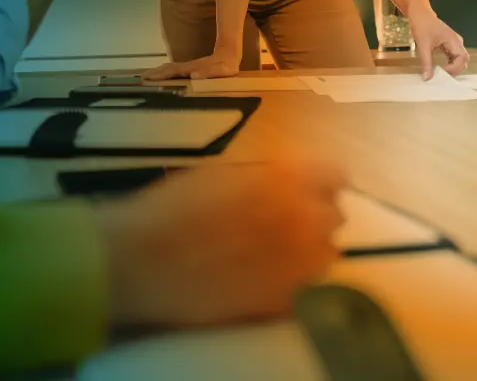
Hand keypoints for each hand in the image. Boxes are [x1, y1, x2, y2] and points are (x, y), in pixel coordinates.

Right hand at [96, 156, 346, 327]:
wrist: (140, 259)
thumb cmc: (175, 206)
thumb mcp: (226, 174)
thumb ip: (269, 177)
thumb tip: (288, 182)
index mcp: (288, 178)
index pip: (337, 176)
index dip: (321, 183)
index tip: (308, 190)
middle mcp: (302, 217)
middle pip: (333, 216)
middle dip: (313, 217)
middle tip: (285, 224)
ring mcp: (295, 263)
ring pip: (324, 256)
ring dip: (307, 252)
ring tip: (274, 256)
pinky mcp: (280, 302)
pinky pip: (303, 291)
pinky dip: (289, 287)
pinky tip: (259, 282)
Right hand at [144, 52, 240, 80]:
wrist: (229, 52)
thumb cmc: (227, 64)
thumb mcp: (222, 70)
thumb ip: (208, 72)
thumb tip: (193, 76)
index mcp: (193, 68)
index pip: (173, 72)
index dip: (161, 75)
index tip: (149, 79)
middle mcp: (189, 66)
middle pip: (168, 69)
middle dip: (154, 73)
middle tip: (140, 79)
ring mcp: (189, 66)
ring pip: (170, 68)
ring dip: (157, 72)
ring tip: (145, 76)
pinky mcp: (191, 68)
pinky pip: (174, 69)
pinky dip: (165, 71)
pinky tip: (161, 74)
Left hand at [410, 10, 468, 79]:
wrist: (419, 14)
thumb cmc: (423, 24)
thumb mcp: (423, 44)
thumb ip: (426, 62)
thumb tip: (427, 77)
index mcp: (453, 39)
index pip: (462, 57)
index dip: (455, 68)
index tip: (444, 72)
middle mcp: (456, 42)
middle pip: (463, 60)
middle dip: (455, 70)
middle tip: (442, 75)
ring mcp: (453, 43)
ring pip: (459, 60)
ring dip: (452, 68)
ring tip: (441, 73)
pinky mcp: (449, 45)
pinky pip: (453, 58)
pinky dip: (448, 64)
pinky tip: (440, 68)